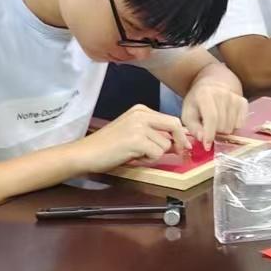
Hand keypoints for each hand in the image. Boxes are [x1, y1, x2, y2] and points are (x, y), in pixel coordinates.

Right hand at [73, 105, 191, 172]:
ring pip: (165, 144)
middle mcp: (141, 114)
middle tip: (179, 153)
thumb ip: (152, 132)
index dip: (180, 134)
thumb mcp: (133, 131)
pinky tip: (133, 158)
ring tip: (137, 154)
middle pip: (174, 125)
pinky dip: (148, 160)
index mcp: (141, 110)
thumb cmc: (108, 146)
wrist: (86, 153)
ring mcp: (139, 126)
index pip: (171, 119)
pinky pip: (156, 154)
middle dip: (179, 141)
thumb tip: (177, 141)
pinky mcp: (136, 140)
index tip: (184, 146)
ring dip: (155, 154)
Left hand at [180, 77, 246, 147]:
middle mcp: (222, 93)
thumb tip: (202, 139)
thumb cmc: (197, 101)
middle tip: (209, 128)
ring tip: (216, 123)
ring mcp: (235, 97)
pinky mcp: (243, 102)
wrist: (212, 84)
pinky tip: (226, 120)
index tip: (207, 146)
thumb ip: (193, 127)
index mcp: (205, 94)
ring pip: (232, 127)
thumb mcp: (188, 113)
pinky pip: (241, 124)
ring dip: (223, 130)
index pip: (211, 118)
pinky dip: (233, 126)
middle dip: (215, 132)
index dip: (209, 134)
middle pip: (222, 125)